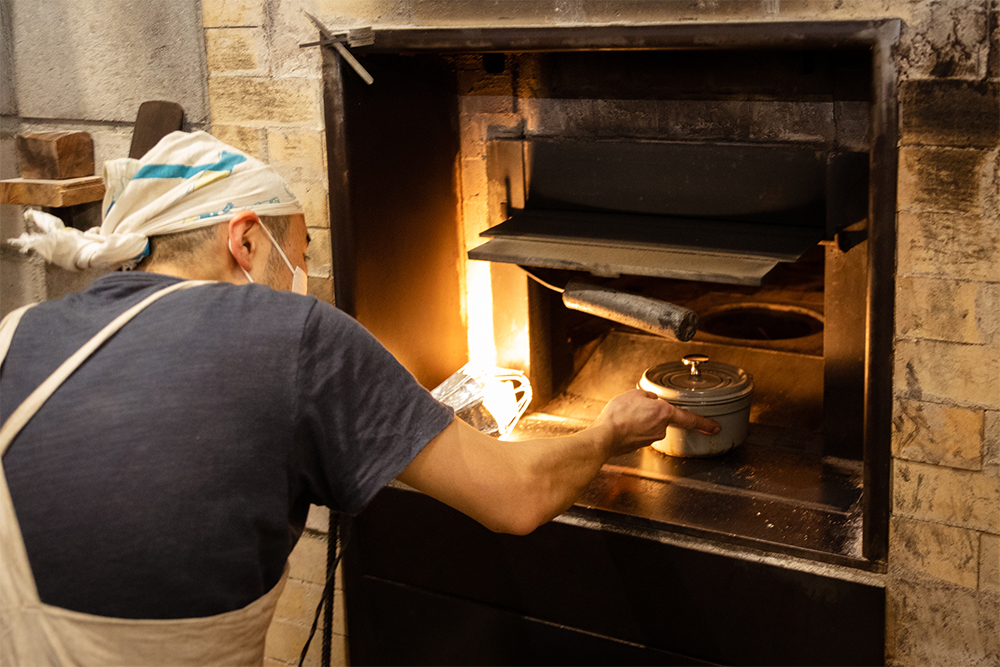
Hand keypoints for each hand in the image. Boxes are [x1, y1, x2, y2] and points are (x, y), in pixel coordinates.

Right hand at [593, 389, 720, 456]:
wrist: (604, 436)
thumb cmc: (618, 416)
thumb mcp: (634, 394)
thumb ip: (648, 396)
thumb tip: (650, 401)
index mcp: (664, 413)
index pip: (690, 419)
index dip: (705, 423)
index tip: (715, 428)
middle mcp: (661, 428)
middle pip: (662, 418)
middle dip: (651, 413)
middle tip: (635, 410)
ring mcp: (651, 439)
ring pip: (649, 425)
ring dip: (639, 421)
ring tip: (625, 417)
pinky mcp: (640, 445)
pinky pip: (639, 433)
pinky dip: (632, 428)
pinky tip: (622, 425)